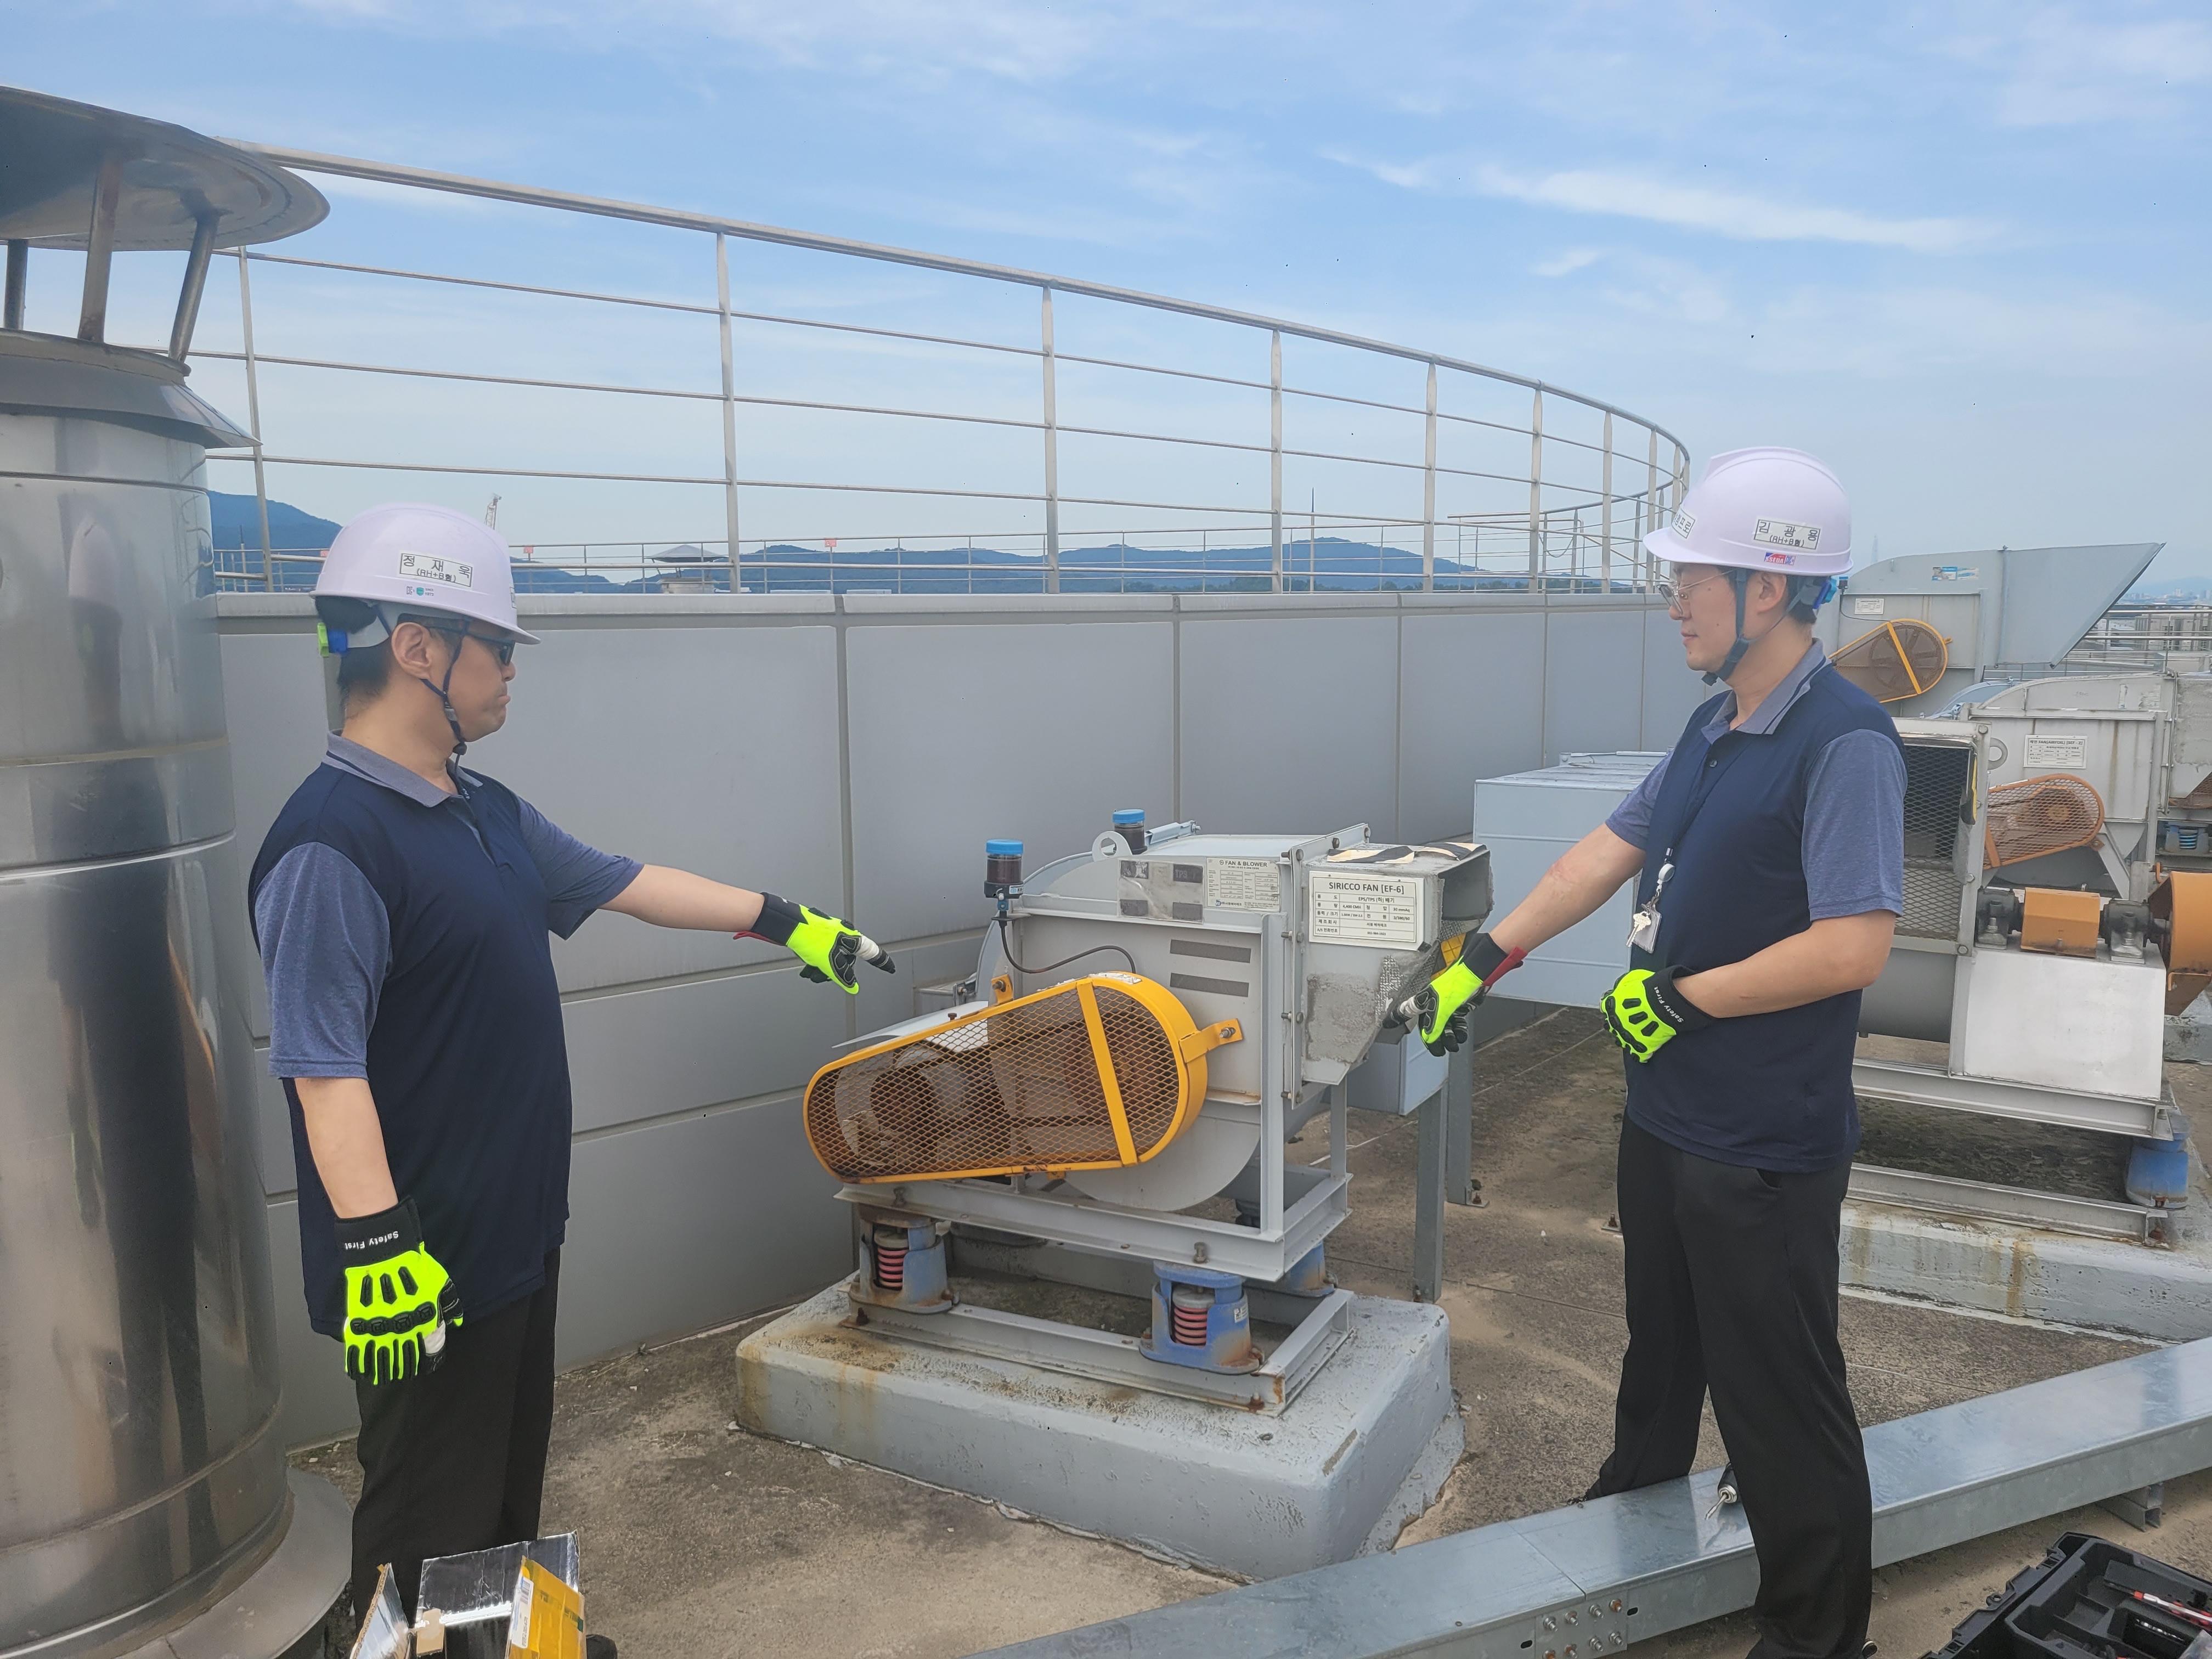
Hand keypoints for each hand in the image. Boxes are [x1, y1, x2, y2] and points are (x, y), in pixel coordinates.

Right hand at [334, 1199, 461, 1384]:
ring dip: (380, 1370)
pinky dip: (357, 1363)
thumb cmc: (415, 1266)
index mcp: (423, 1319)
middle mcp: (402, 1327)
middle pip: (401, 1357)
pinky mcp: (359, 1321)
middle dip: (400, 1369)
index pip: (424, 1349)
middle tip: (399, 1377)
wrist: (385, 1252)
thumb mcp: (440, 1282)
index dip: (422, 1362)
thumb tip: (458, 1322)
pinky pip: (357, 1349)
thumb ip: (450, 1304)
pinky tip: (358, 1372)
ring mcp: (379, 1326)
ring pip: (380, 1357)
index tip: (419, 1369)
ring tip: (381, 1379)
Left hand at [747, 893, 894, 992]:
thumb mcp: (829, 963)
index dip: (882, 962)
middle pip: (847, 959)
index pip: (872, 953)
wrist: (788, 925)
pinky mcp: (818, 935)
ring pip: (832, 958)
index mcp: (852, 938)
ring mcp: (831, 934)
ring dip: (821, 968)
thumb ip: (842, 976)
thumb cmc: (810, 937)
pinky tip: (806, 964)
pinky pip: (822, 953)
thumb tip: (852, 987)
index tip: (890, 968)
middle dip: (834, 970)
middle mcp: (844, 934)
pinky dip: (815, 961)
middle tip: (822, 975)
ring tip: (810, 970)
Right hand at [1400, 933, 1524, 1056]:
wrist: (1476, 975)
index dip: (1397, 1019)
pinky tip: (1461, 1035)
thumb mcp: (1444, 1008)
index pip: (1407, 1012)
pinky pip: (1455, 1022)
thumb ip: (1436, 1025)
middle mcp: (1433, 1003)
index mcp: (1425, 1000)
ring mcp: (1446, 1005)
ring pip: (1444, 1025)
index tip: (1388, 1024)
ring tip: (1453, 1045)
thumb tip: (1429, 1038)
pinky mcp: (1458, 1005)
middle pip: (1429, 1025)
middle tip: (1439, 1050)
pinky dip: (1458, 1030)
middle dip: (1434, 1039)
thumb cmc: (1457, 983)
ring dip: (1449, 1037)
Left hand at [1601, 966, 1714, 1062]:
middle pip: (1613, 1026)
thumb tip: (1621, 989)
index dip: (1614, 1009)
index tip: (1620, 1008)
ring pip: (1623, 1041)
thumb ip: (1622, 987)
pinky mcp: (1640, 1046)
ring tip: (1637, 1033)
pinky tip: (1646, 1049)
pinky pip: (1639, 1054)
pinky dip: (1642, 1052)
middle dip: (1620, 1024)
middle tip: (1630, 1020)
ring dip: (1629, 1037)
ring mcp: (1627, 1036)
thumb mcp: (1631, 979)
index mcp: (1610, 1006)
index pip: (1606, 1009)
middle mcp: (1615, 1023)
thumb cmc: (1649, 988)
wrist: (1663, 1001)